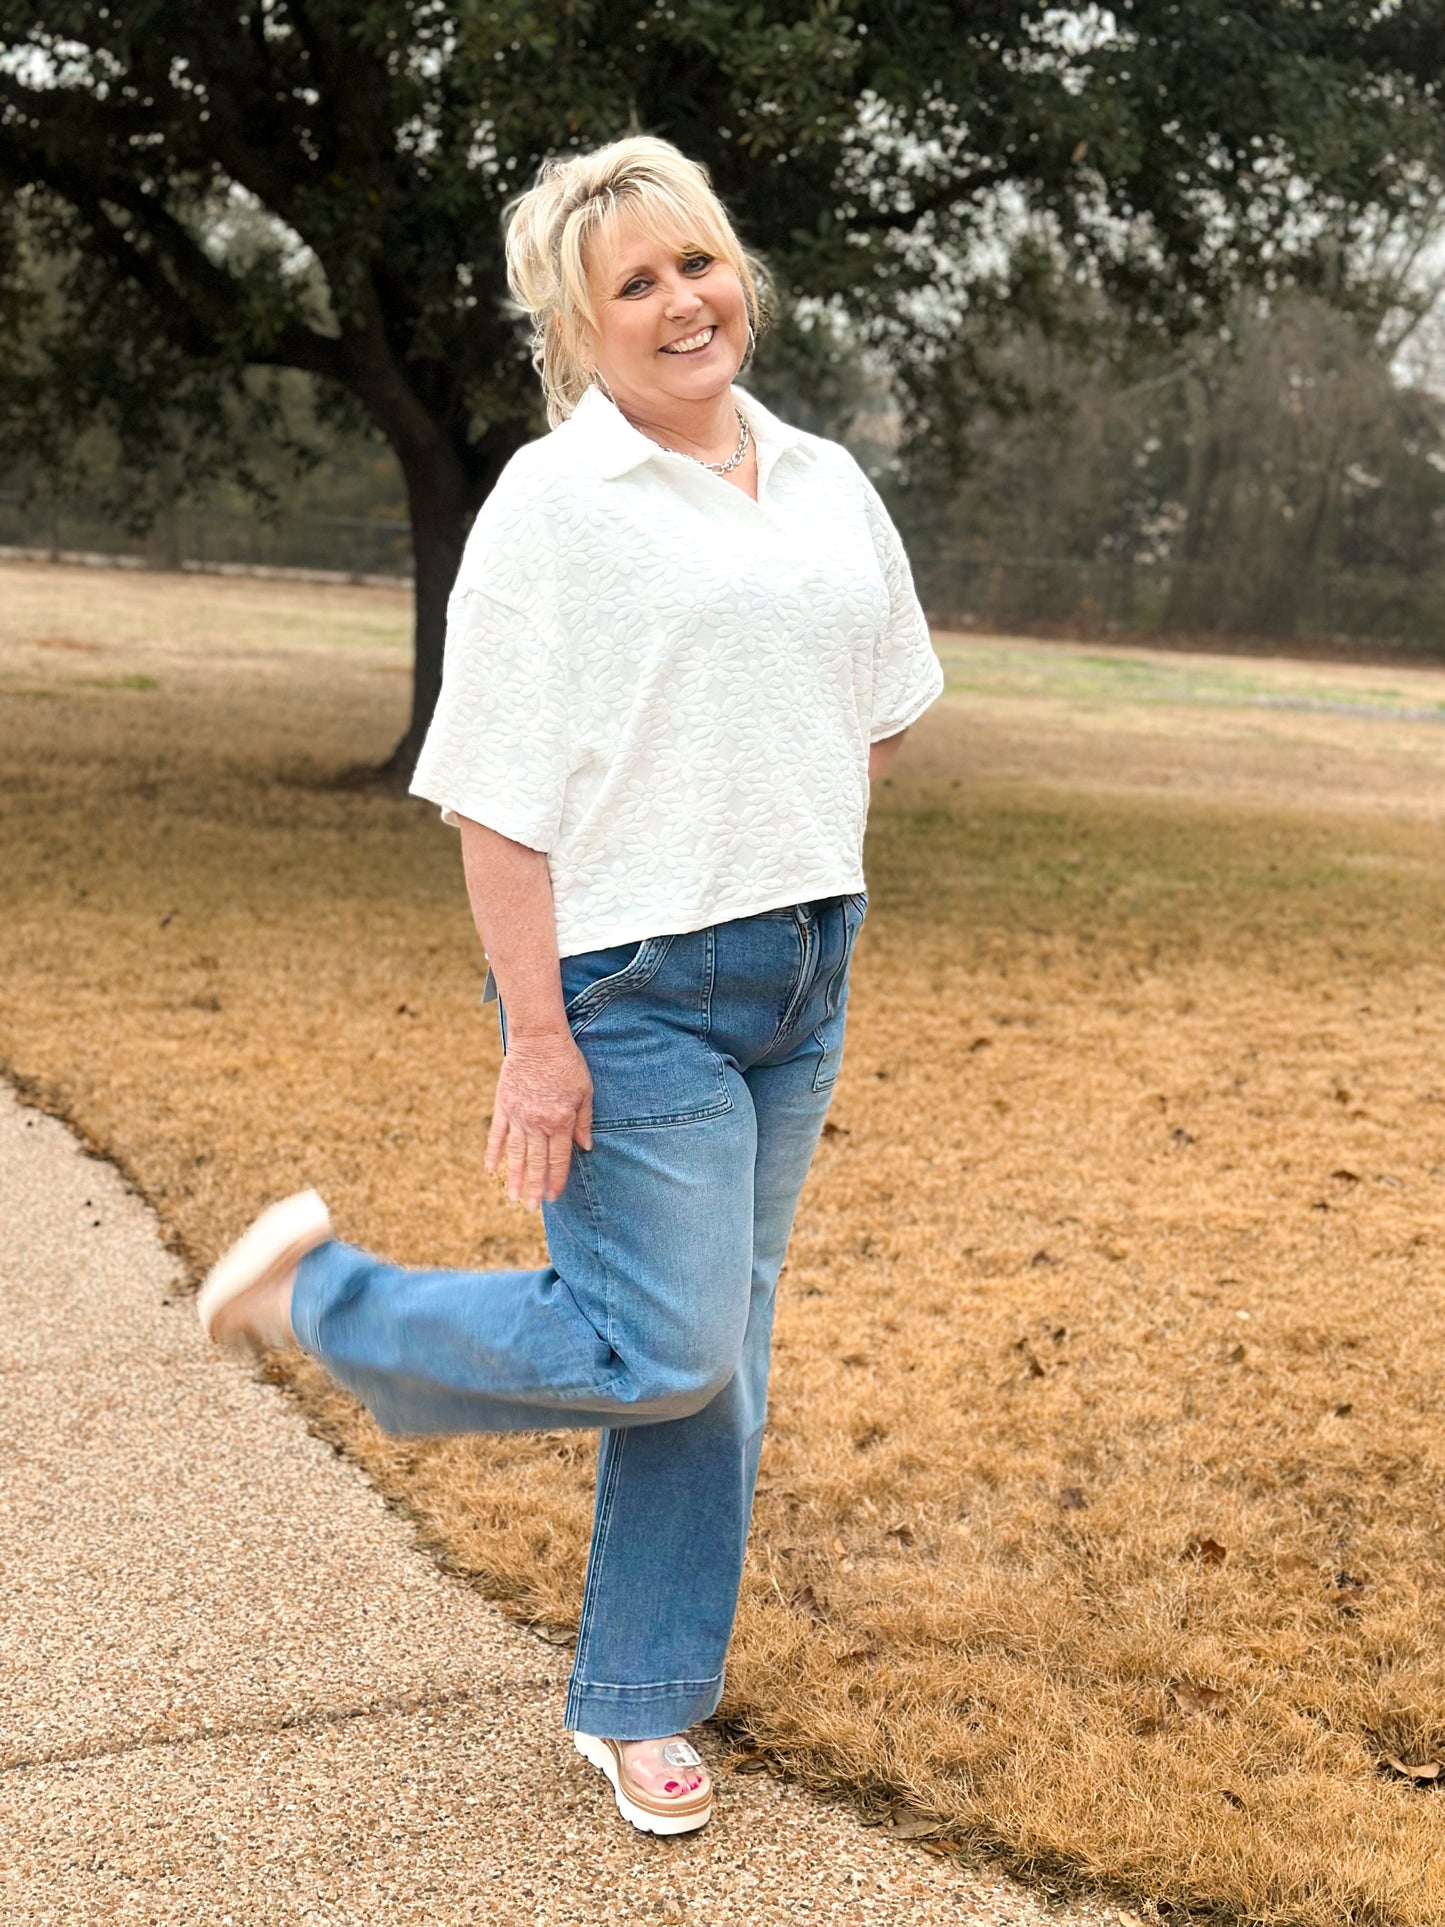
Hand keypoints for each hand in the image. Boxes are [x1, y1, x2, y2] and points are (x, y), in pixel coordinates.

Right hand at [484, 1029, 594, 1209]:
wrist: (538, 1039)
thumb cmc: (567, 1063)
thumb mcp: (585, 1091)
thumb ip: (584, 1121)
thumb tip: (586, 1147)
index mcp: (560, 1121)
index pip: (558, 1158)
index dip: (556, 1179)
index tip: (553, 1197)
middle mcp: (537, 1123)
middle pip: (535, 1162)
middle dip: (534, 1187)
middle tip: (530, 1208)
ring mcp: (518, 1116)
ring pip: (515, 1154)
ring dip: (513, 1177)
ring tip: (511, 1197)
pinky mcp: (503, 1106)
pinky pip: (497, 1134)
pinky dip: (493, 1152)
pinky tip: (490, 1169)